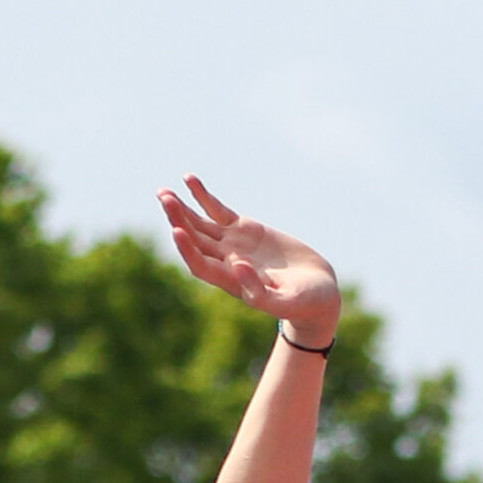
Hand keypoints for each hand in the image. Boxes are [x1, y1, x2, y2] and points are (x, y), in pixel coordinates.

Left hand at [157, 177, 338, 344]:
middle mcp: (227, 263)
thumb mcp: (287, 302)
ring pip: (200, 224)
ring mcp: (233, 245)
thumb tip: (238, 267)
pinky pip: (218, 210)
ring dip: (182, 208)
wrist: (318, 292)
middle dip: (178, 219)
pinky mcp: (244, 230)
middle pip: (194, 241)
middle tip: (165, 198)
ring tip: (164, 192)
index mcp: (233, 282)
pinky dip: (203, 196)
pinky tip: (189, 179)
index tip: (177, 230)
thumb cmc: (305, 303)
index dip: (187, 249)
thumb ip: (262, 292)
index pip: (202, 265)